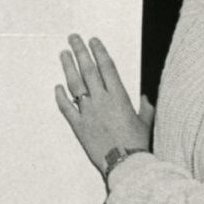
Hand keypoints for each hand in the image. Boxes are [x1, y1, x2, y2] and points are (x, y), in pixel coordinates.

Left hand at [54, 35, 151, 178]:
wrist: (126, 165)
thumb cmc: (138, 145)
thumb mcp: (146, 122)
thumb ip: (145, 107)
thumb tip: (145, 98)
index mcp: (119, 96)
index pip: (106, 67)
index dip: (99, 52)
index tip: (93, 40)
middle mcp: (102, 101)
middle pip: (88, 70)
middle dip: (80, 51)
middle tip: (73, 38)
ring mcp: (88, 113)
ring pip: (75, 85)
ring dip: (68, 67)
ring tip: (63, 54)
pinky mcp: (79, 127)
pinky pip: (66, 108)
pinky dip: (60, 97)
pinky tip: (57, 87)